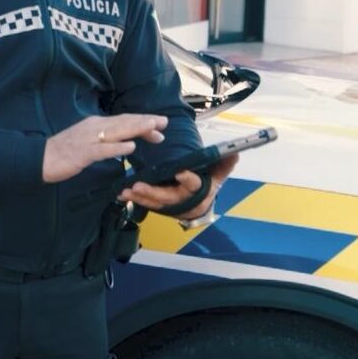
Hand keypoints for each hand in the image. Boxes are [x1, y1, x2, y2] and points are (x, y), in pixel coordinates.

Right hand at [42, 114, 167, 183]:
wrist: (38, 158)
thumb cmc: (62, 152)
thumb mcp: (86, 142)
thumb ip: (104, 141)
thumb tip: (124, 141)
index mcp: (95, 125)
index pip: (123, 120)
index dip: (142, 121)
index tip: (159, 125)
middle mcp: (93, 128)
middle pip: (123, 122)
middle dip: (145, 122)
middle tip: (165, 122)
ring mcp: (87, 140)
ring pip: (116, 132)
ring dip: (136, 128)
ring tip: (154, 128)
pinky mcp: (82, 153)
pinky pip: (102, 149)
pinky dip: (118, 147)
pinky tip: (130, 146)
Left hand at [119, 152, 240, 216]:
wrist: (199, 206)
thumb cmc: (207, 186)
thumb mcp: (217, 176)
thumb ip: (224, 165)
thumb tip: (235, 152)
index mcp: (198, 191)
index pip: (194, 185)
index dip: (188, 179)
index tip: (180, 172)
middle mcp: (182, 200)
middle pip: (167, 197)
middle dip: (152, 192)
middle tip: (139, 185)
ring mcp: (168, 204)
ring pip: (153, 202)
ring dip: (139, 196)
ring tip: (126, 190)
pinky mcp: (158, 205)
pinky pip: (145, 202)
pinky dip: (134, 198)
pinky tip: (122, 194)